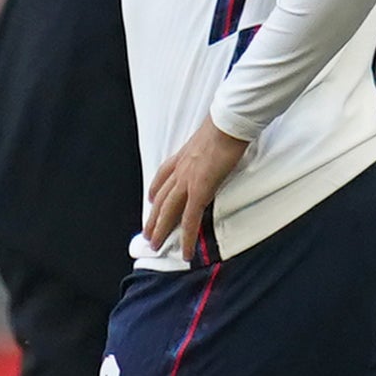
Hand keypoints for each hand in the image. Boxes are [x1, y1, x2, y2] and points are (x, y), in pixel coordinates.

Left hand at [143, 120, 252, 261]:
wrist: (228, 124)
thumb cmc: (226, 124)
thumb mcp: (212, 134)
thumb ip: (210, 143)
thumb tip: (220, 142)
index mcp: (184, 155)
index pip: (163, 175)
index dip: (155, 188)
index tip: (150, 198)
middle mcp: (181, 169)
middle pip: (160, 198)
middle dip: (152, 217)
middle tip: (147, 233)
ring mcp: (187, 181)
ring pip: (167, 211)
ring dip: (160, 229)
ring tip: (155, 244)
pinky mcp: (200, 191)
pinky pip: (190, 220)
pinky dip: (187, 238)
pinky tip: (186, 251)